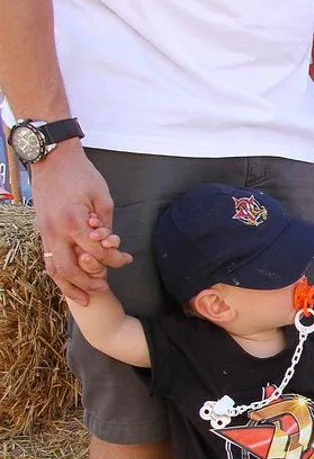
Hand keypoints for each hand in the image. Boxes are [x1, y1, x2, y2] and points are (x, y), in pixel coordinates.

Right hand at [29, 143, 131, 303]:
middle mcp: (55, 230)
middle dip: (88, 283)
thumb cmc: (81, 175)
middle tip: (105, 289)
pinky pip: (47, 258)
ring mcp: (44, 232)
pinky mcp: (41, 230)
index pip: (97, 252)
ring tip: (84, 298)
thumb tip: (109, 244)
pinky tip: (68, 282)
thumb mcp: (102, 197)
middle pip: (69, 269)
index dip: (114, 259)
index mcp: (73, 221)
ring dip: (68, 286)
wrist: (52, 159)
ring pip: (52, 268)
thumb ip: (106, 223)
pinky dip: (57, 274)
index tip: (127, 258)